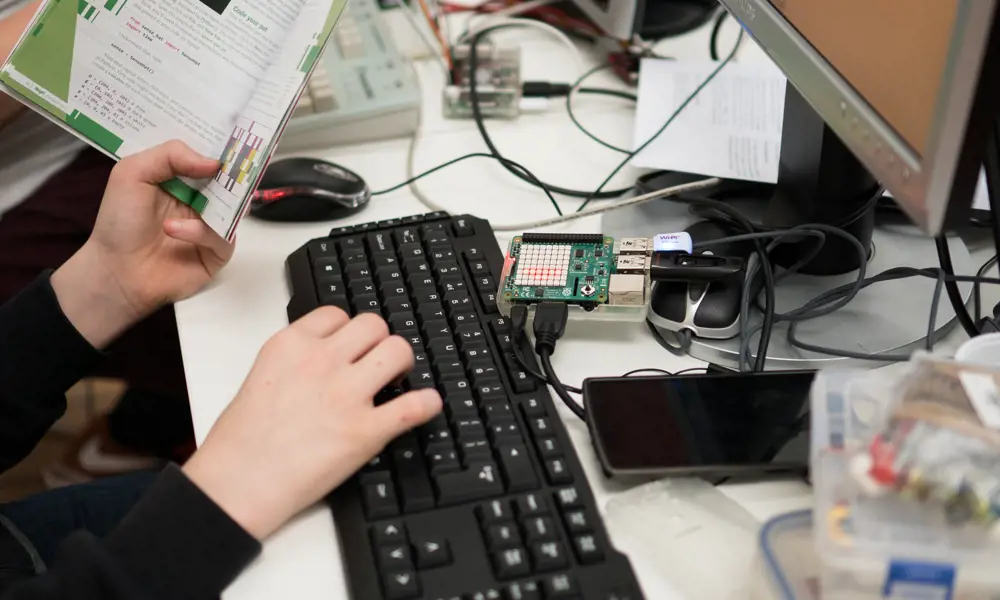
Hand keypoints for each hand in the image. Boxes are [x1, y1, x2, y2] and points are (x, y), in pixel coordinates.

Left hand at [52, 140, 231, 347]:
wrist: (116, 270)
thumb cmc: (119, 221)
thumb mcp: (132, 172)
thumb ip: (170, 155)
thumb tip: (215, 162)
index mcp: (182, 178)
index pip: (208, 156)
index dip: (219, 147)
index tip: (233, 133)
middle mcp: (200, 200)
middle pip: (230, 180)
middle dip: (232, 173)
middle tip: (232, 164)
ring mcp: (211, 226)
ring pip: (233, 208)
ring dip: (210, 205)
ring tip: (185, 208)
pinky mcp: (217, 253)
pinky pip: (224, 237)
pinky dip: (201, 232)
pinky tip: (174, 231)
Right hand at [183, 309, 442, 539]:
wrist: (236, 485)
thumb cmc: (241, 441)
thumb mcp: (261, 377)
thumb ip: (296, 360)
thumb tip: (328, 357)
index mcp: (291, 345)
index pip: (337, 314)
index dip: (348, 330)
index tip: (351, 345)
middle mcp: (321, 362)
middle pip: (373, 324)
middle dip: (379, 341)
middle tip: (377, 362)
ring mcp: (345, 395)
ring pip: (398, 350)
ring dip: (402, 364)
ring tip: (395, 381)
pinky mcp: (365, 431)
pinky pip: (414, 405)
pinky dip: (426, 404)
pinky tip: (427, 405)